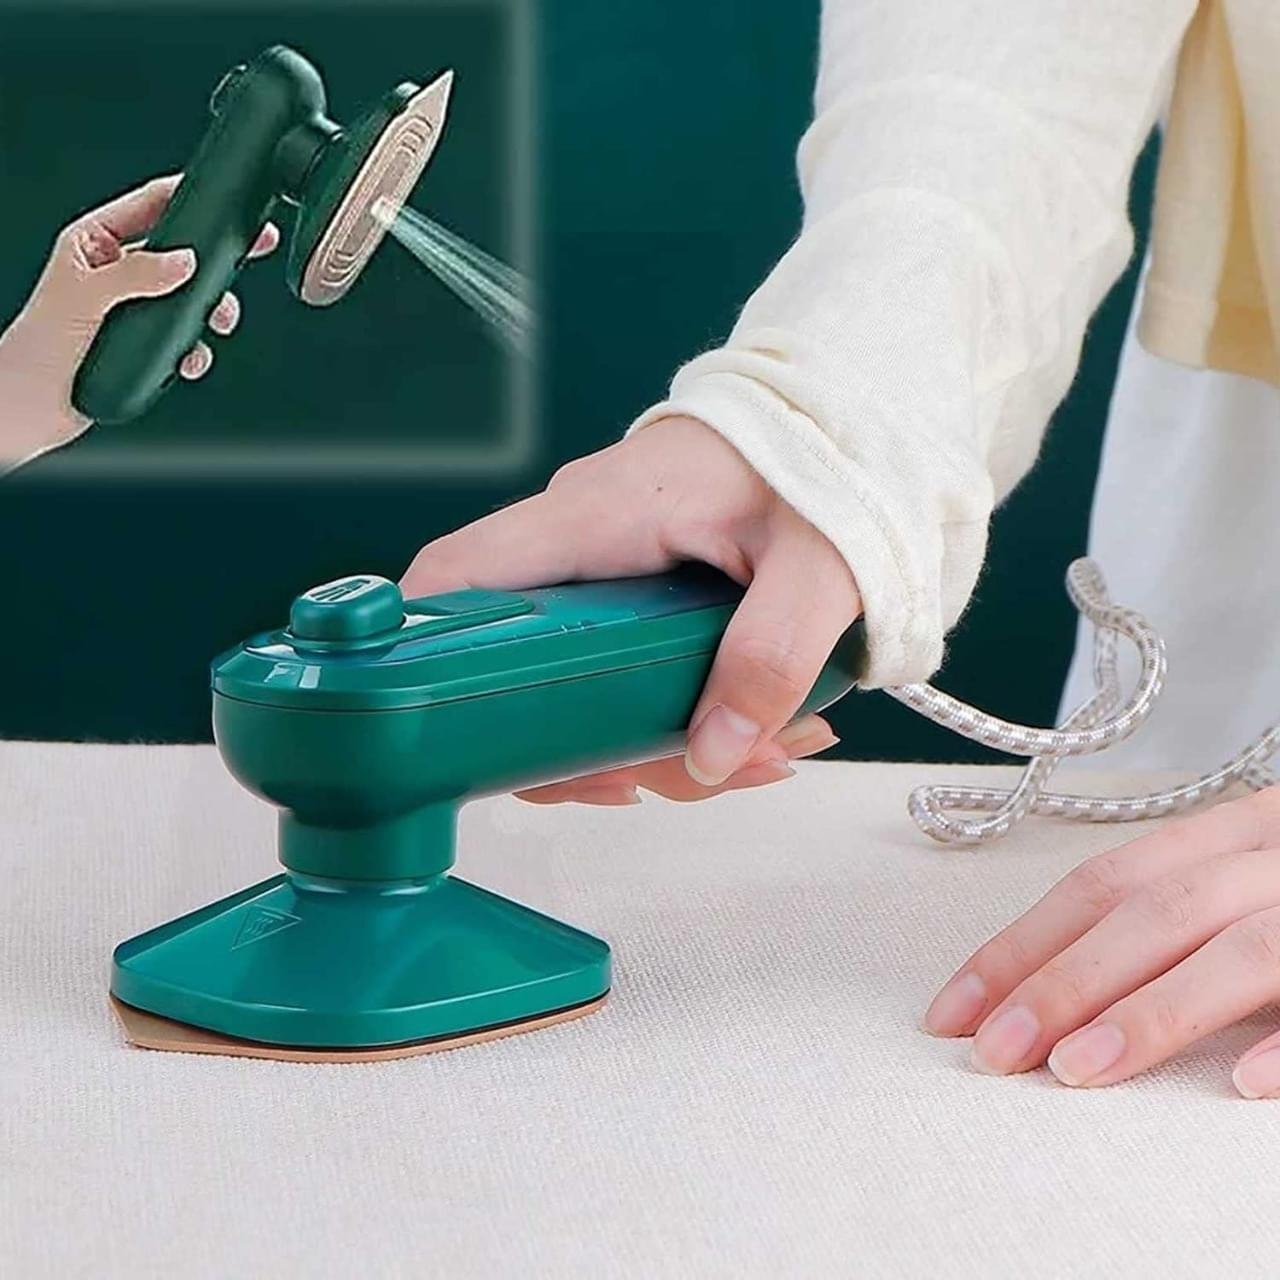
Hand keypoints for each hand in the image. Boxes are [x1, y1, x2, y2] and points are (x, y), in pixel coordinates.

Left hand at [0, 174, 277, 470]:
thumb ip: (137, 274)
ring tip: (214, 324)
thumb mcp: (86, 297)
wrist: (34, 406)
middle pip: (181, 253)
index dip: (190, 198)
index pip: (150, 205)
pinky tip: (186, 360)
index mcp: (97, 242)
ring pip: (191, 299)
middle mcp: (119, 271)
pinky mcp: (147, 343)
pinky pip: (187, 340)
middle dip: (213, 263)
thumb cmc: (38, 348)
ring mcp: (135, 308)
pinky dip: (195, 351)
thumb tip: (183, 261)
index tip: (224, 204)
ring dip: (210, 313)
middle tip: (244, 256)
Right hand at [401, 416, 861, 803]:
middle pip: (518, 668)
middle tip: (665, 777)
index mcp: (595, 516)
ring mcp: (599, 572)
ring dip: (651, 744)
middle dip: (588, 749)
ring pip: (574, 687)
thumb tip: (715, 750)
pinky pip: (618, 673)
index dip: (430, 659)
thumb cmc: (817, 456)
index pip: (458, 580)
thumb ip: (772, 655)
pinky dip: (675, 717)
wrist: (835, 422)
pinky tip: (750, 728)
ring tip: (755, 753)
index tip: (455, 738)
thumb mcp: (817, 563)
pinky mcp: (629, 596)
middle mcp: (578, 544)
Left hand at [925, 785, 1279, 1096]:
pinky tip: (1239, 1082)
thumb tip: (1046, 993)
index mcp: (1233, 834)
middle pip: (1154, 912)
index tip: (955, 1010)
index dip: (1022, 944)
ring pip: (1238, 950)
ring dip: (1148, 1012)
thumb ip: (1166, 926)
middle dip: (1063, 983)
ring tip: (1076, 1069)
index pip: (1103, 883)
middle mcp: (1273, 858)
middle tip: (996, 1051)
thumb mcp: (1242, 889)